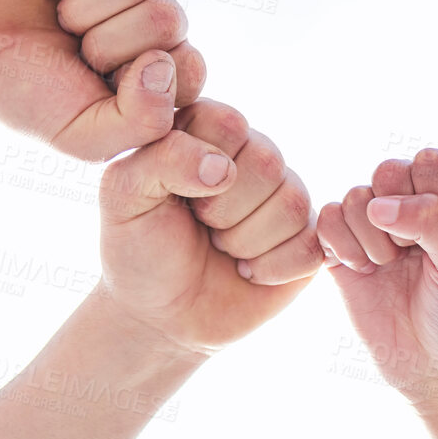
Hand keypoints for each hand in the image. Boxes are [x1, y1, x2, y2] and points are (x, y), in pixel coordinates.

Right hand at [0, 0, 213, 161]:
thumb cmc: (30, 96)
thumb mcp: (84, 136)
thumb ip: (141, 122)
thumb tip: (163, 63)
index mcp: (164, 68)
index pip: (189, 66)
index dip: (139, 77)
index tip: (98, 83)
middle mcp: (155, 17)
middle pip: (166, 17)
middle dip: (105, 42)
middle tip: (72, 49)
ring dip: (82, 6)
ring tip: (60, 19)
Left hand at [99, 99, 321, 355]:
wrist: (160, 315)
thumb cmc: (139, 248)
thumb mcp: (124, 196)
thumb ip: (161, 159)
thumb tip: (222, 168)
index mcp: (208, 128)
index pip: (228, 123)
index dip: (199, 167)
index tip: (175, 195)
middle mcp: (253, 153)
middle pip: (267, 161)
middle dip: (223, 211)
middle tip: (201, 226)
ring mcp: (286, 195)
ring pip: (293, 204)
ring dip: (245, 242)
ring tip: (221, 247)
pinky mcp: (308, 237)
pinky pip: (313, 243)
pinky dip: (272, 269)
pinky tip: (248, 271)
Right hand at [318, 148, 437, 400]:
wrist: (433, 365)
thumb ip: (432, 219)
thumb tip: (376, 204)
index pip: (431, 161)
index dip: (432, 196)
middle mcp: (409, 203)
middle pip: (387, 170)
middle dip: (399, 215)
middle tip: (412, 253)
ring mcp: (372, 225)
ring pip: (355, 196)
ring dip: (371, 237)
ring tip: (387, 266)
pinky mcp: (339, 247)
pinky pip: (325, 220)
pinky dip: (341, 245)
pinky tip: (360, 271)